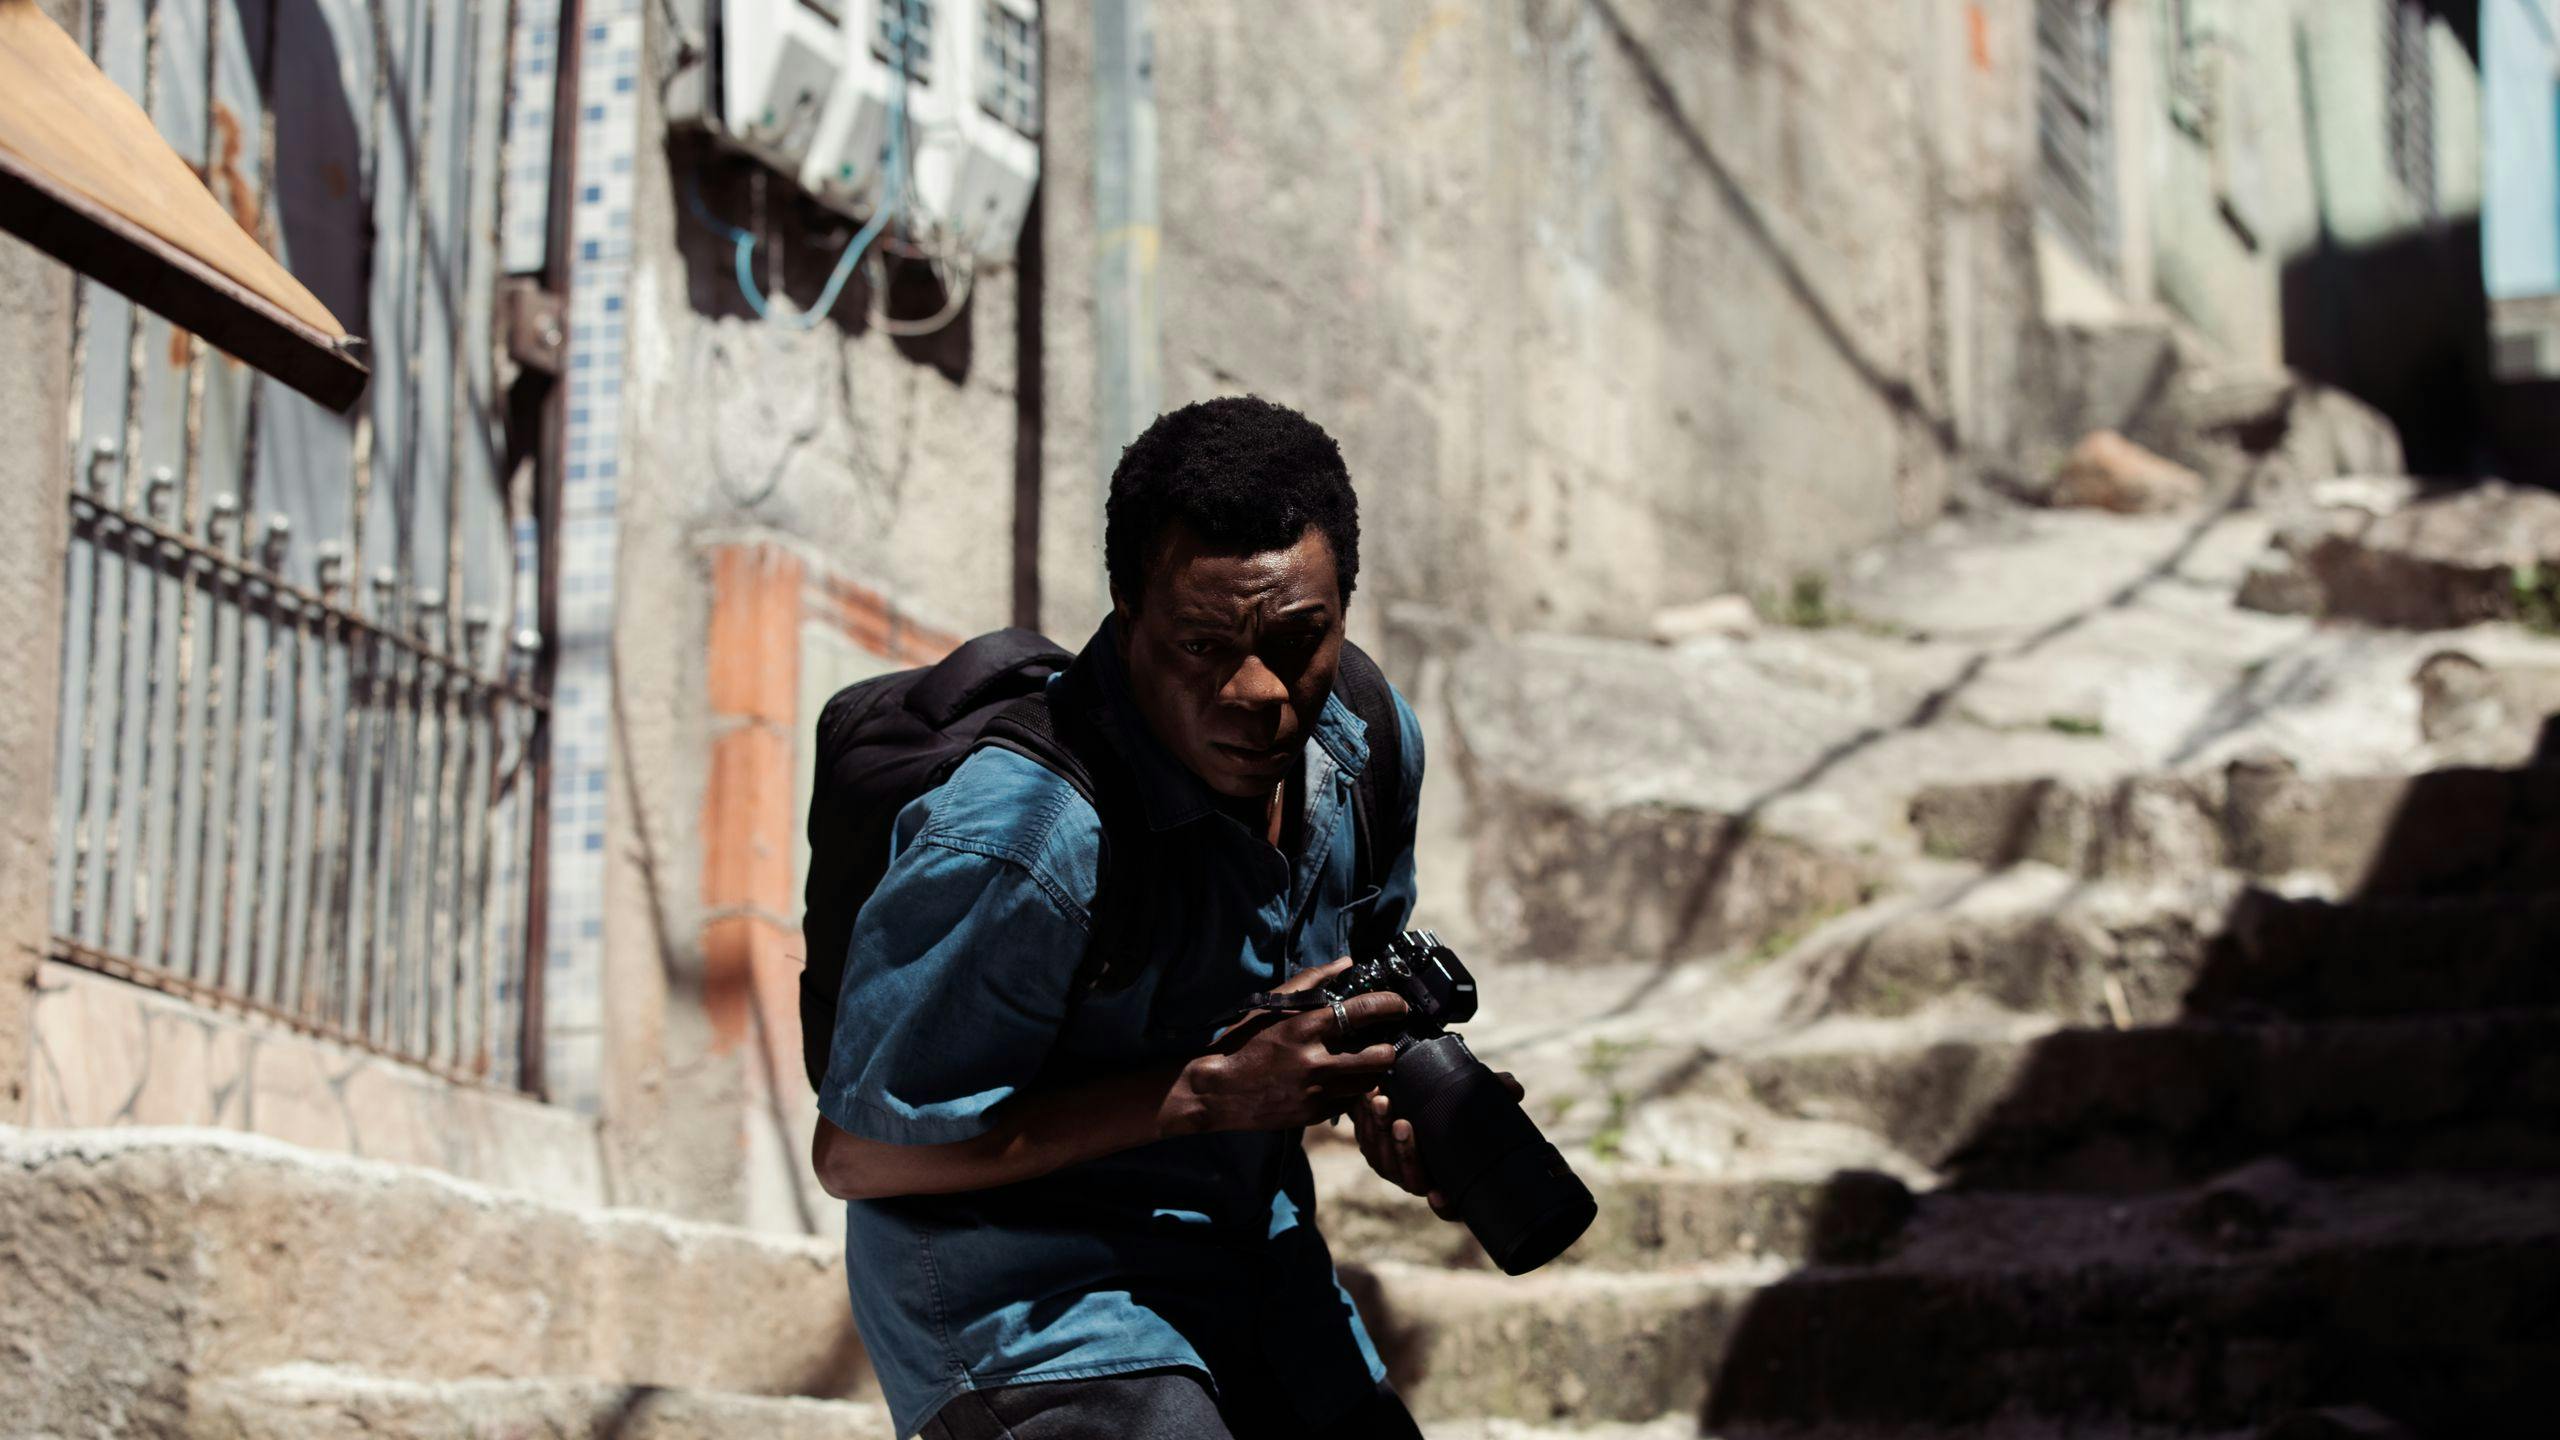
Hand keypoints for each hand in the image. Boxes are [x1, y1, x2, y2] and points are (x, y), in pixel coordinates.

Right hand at [1179, 959, 1407, 1135]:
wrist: (1216, 1090)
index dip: (1389, 1005)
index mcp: (1305, 1027)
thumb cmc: (1243, 1041)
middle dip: (1389, 1049)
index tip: (1400, 1005)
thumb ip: (1311, 981)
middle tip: (1387, 1043)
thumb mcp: (1271, 1005)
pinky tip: (1341, 1082)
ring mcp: (1316, 1091)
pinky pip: (1347, 1103)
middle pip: (1378, 1057)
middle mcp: (1315, 1061)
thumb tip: (1346, 963)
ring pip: (1368, 1083)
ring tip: (1367, 1063)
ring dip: (1372, 1072)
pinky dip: (1349, 1091)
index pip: (1362, 1011)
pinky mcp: (1312, 1114)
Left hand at [1352, 1070, 1525, 1221]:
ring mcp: (1397, 1170)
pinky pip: (1367, 1142)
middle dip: (1404, 1151)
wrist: (1421, 1099)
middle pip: (1410, 1178)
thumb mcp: (1477, 1101)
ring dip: (1379, 1130)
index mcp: (1452, 1182)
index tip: (1439, 1195)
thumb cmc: (1458, 1108)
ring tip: (1380, 1100)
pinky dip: (1364, 1120)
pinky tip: (1365, 1098)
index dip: (1444, 1206)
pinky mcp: (1377, 1153)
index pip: (1450, 1207)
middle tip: (1402, 1124)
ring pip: (1383, 1159)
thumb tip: (1513, 1087)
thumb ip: (1496, 1094)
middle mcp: (1423, 1183)